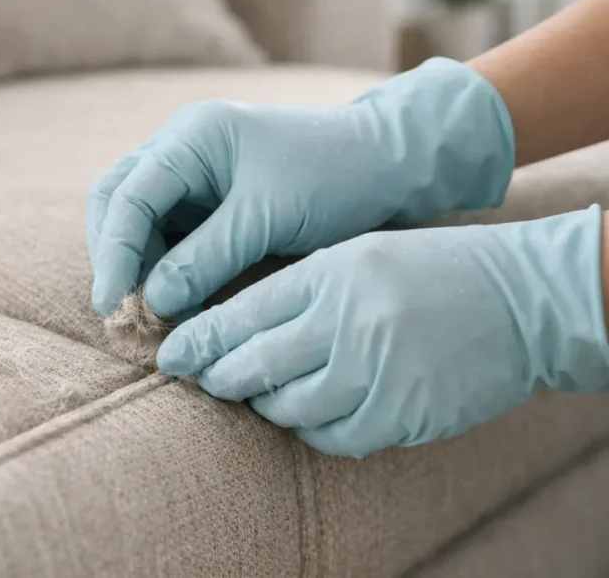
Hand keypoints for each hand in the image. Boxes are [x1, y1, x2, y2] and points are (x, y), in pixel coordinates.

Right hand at [87, 58, 514, 318]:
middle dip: (115, 256)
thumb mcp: (267, 218)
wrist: (385, 163)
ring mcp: (189, 170)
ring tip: (148, 315)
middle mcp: (179, 146)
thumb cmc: (333, 176)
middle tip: (122, 312)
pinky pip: (164, 231)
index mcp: (191, 136)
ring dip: (135, 265)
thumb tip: (151, 303)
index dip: (115, 253)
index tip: (111, 305)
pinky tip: (170, 301)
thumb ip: (205, 258)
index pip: (128, 195)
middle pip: (116, 200)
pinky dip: (160, 266)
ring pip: (135, 219)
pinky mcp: (205, 197)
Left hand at [156, 207, 608, 457]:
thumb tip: (229, 331)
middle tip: (204, 380)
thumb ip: (295, 289)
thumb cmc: (427, 270)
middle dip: (218, 377)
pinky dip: (312, 429)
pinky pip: (333, 436)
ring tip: (261, 394)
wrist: (520, 296)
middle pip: (254, 364)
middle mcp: (348, 321)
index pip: (241, 313)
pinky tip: (311, 414)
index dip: (198, 340)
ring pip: (288, 407)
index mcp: (330, 274)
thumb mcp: (355, 255)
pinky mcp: (403, 412)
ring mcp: (376, 370)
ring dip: (265, 405)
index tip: (171, 356)